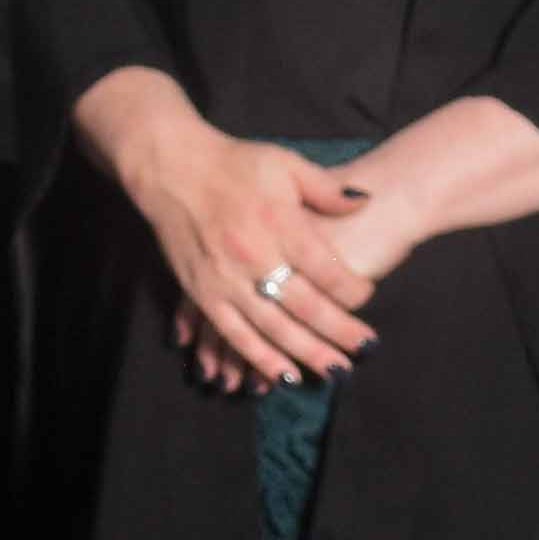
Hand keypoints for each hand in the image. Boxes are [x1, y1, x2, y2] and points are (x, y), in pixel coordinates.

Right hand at [120, 112, 378, 389]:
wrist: (171, 167)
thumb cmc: (233, 163)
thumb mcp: (285, 163)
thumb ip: (326, 189)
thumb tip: (365, 203)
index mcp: (278, 223)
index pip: (326, 268)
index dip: (352, 287)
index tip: (367, 295)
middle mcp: (253, 255)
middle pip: (305, 305)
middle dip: (338, 331)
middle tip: (366, 349)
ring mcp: (225, 279)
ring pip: (272, 328)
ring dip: (305, 353)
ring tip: (335, 372)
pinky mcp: (202, 293)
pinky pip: (234, 334)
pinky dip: (258, 358)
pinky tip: (282, 377)